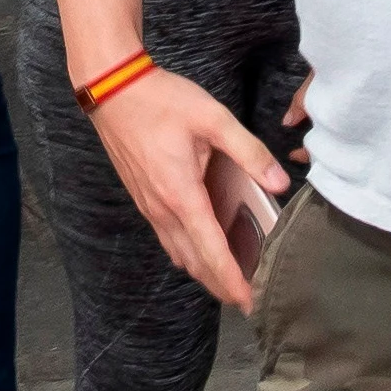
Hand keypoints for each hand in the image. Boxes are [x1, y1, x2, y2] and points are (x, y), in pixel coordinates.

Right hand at [88, 61, 290, 309]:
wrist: (111, 89)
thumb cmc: (161, 100)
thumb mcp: (212, 118)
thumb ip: (248, 151)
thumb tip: (279, 183)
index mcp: (182, 195)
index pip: (212, 251)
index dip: (232, 280)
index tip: (249, 302)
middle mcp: (162, 209)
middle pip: (194, 262)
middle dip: (220, 285)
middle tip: (246, 300)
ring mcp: (148, 206)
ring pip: (178, 253)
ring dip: (203, 272)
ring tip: (227, 281)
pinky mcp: (142, 198)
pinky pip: (166, 238)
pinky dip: (186, 253)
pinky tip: (198, 249)